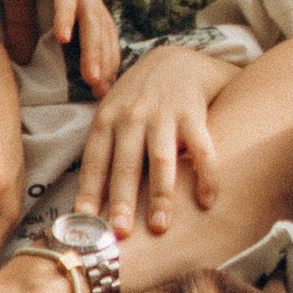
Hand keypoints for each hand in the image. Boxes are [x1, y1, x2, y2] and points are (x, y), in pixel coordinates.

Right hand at [0, 0, 119, 94]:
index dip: (101, 58)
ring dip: (92, 46)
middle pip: (101, 27)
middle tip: (104, 93)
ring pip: (89, 14)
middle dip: (104, 61)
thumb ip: (23, 23)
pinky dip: (67, 14)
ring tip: (93, 75)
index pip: (97, 30)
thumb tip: (22, 57)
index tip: (100, 89)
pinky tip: (64, 37)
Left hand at [76, 42, 241, 236]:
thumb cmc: (138, 98)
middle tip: (120, 232)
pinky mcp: (193, 113)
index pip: (95, 160)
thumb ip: (103, 149)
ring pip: (161, 159)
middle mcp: (132, 116)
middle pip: (126, 164)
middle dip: (122, 200)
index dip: (89, 191)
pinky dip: (206, 175)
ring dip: (160, 195)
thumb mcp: (112, 113)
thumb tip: (84, 204)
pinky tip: (207, 201)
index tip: (85, 221)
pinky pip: (201, 148)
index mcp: (107, 119)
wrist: (176, 59)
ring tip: (160, 227)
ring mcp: (163, 114)